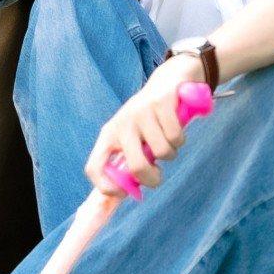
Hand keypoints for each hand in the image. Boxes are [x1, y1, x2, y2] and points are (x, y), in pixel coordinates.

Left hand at [84, 54, 203, 195]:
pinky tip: (176, 127)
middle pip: (136, 166)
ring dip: (171, 152)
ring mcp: (141, 112)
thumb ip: (129, 160)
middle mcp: (122, 123)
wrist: (169, 80)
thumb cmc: (149, 117)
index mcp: (109, 134)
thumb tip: (125, 193)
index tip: (124, 194)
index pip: (93, 167)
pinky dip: (180, 139)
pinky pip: (175, 137)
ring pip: (163, 152)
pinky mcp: (161, 103)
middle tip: (158, 176)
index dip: (106, 187)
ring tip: (168, 139)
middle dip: (152, 178)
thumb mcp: (134, 136)